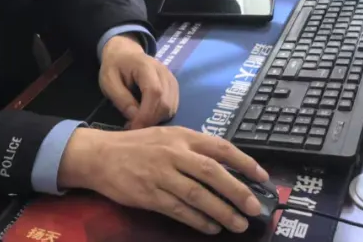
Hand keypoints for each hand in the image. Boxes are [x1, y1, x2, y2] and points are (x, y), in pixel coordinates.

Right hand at [59, 126, 269, 234]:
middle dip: (237, 191)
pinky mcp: (149, 195)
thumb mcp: (167, 136)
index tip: (262, 177)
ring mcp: (161, 174)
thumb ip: (193, 148)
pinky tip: (211, 227)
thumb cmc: (138, 146)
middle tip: (254, 208)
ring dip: (221, 211)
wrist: (100, 155)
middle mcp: (174, 153)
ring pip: (198, 195)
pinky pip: (179, 210)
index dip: (244, 162)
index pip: (220, 147)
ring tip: (238, 224)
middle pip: (212, 172)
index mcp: (182, 135)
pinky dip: (198, 220)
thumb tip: (226, 168)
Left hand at [99, 35, 179, 128]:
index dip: (146, 114)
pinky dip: (161, 116)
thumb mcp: (109, 82)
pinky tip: (147, 116)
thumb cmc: (115, 67)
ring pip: (171, 107)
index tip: (133, 127)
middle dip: (150, 120)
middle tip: (133, 127)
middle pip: (166, 102)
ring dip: (156, 120)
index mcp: (146, 66)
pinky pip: (172, 106)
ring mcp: (171, 79)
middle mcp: (163, 72)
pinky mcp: (173, 86)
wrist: (125, 53)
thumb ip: (121, 99)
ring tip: (139, 121)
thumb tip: (135, 118)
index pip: (154, 92)